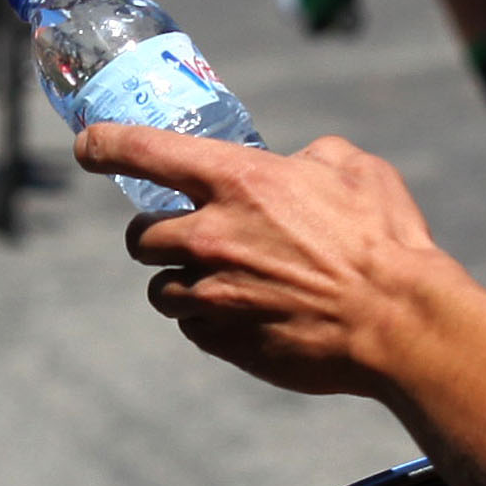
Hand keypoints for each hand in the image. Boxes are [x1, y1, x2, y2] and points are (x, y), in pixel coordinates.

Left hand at [92, 128, 464, 398]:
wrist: (398, 322)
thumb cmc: (385, 241)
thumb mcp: (355, 169)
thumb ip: (311, 157)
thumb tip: (294, 164)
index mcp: (237, 180)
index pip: (143, 151)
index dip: (105, 145)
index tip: (87, 147)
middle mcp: (211, 235)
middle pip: (139, 234)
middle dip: (158, 234)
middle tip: (191, 236)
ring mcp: (212, 292)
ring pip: (159, 287)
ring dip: (180, 281)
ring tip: (224, 283)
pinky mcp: (222, 340)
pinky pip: (191, 327)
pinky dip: (207, 320)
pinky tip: (247, 315)